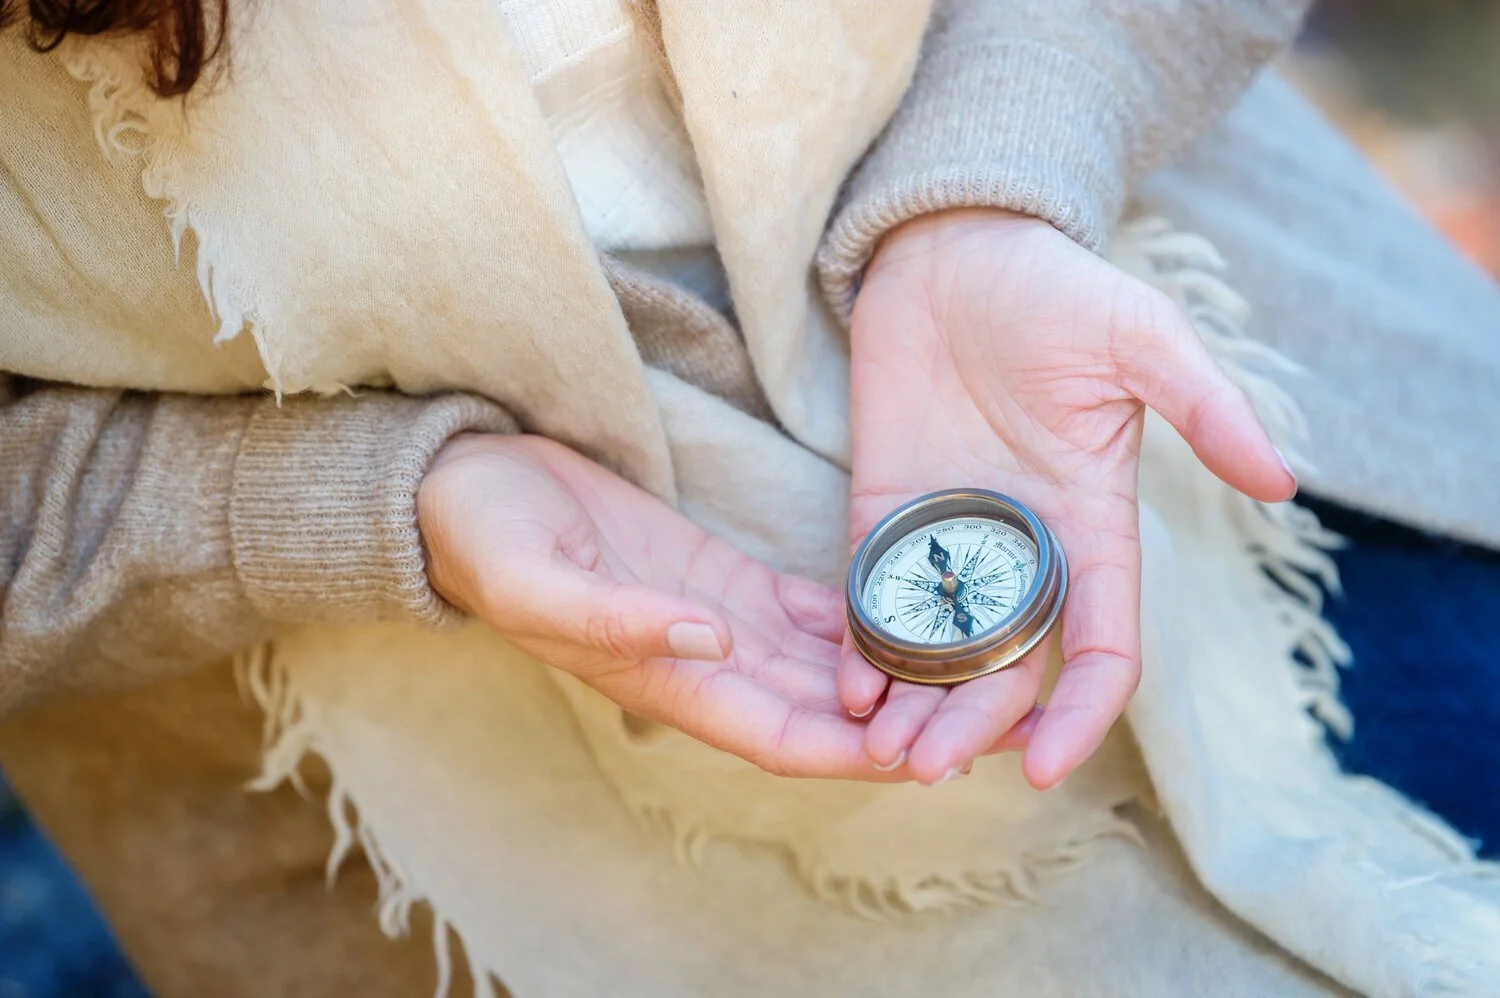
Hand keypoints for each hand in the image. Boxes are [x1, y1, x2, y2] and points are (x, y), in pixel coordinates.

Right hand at [417, 434, 1032, 778]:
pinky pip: (809, 611)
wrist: (468, 487)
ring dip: (899, 675)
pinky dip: (862, 618)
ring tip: (982, 664)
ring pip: (829, 665)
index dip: (857, 754)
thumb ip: (618, 620)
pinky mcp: (725, 575)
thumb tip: (711, 643)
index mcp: (667, 679)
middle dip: (907, 723)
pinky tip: (918, 608)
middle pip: (827, 712)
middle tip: (999, 713)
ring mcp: (721, 619)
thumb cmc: (488, 539)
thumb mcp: (538, 578)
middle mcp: (709, 662)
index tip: (935, 755)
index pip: (785, 737)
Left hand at [841, 208, 1295, 788]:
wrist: (951, 246)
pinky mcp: (883, 515)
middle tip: (925, 765)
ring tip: (876, 749)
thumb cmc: (1053, 287)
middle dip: (973, 724)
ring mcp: (948, 539)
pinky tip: (844, 685)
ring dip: (914, 706)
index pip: (1098, 647)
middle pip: (1006, 669)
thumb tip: (1283, 483)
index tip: (1045, 767)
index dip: (1080, 711)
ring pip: (937, 651)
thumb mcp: (1140, 338)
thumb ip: (1204, 407)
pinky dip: (862, 648)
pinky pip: (872, 598)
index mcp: (1090, 528)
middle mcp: (1021, 551)